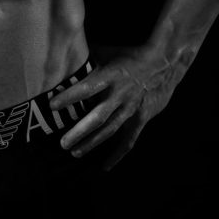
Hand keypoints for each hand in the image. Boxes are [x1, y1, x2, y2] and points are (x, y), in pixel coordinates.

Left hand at [49, 46, 180, 170]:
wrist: (165, 63)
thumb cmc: (132, 56)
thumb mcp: (109, 52)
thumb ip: (88, 57)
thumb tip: (65, 54)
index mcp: (111, 76)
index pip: (87, 88)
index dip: (70, 97)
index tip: (52, 105)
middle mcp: (120, 94)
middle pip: (98, 117)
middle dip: (79, 131)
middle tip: (63, 143)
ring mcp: (132, 108)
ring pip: (110, 130)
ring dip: (92, 143)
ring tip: (75, 152)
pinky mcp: (141, 118)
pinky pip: (129, 140)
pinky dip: (117, 154)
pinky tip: (105, 166)